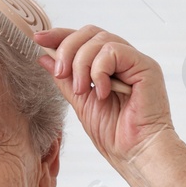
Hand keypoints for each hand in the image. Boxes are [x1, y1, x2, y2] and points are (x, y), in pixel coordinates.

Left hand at [34, 25, 175, 167]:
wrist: (136, 153)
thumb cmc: (115, 136)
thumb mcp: (80, 102)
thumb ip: (65, 79)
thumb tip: (45, 58)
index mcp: (110, 67)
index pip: (84, 39)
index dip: (60, 36)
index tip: (39, 39)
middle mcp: (124, 60)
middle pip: (90, 33)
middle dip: (68, 49)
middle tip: (60, 73)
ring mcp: (136, 62)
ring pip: (99, 39)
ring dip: (81, 64)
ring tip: (82, 90)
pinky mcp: (146, 66)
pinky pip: (114, 51)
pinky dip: (100, 70)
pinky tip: (102, 92)